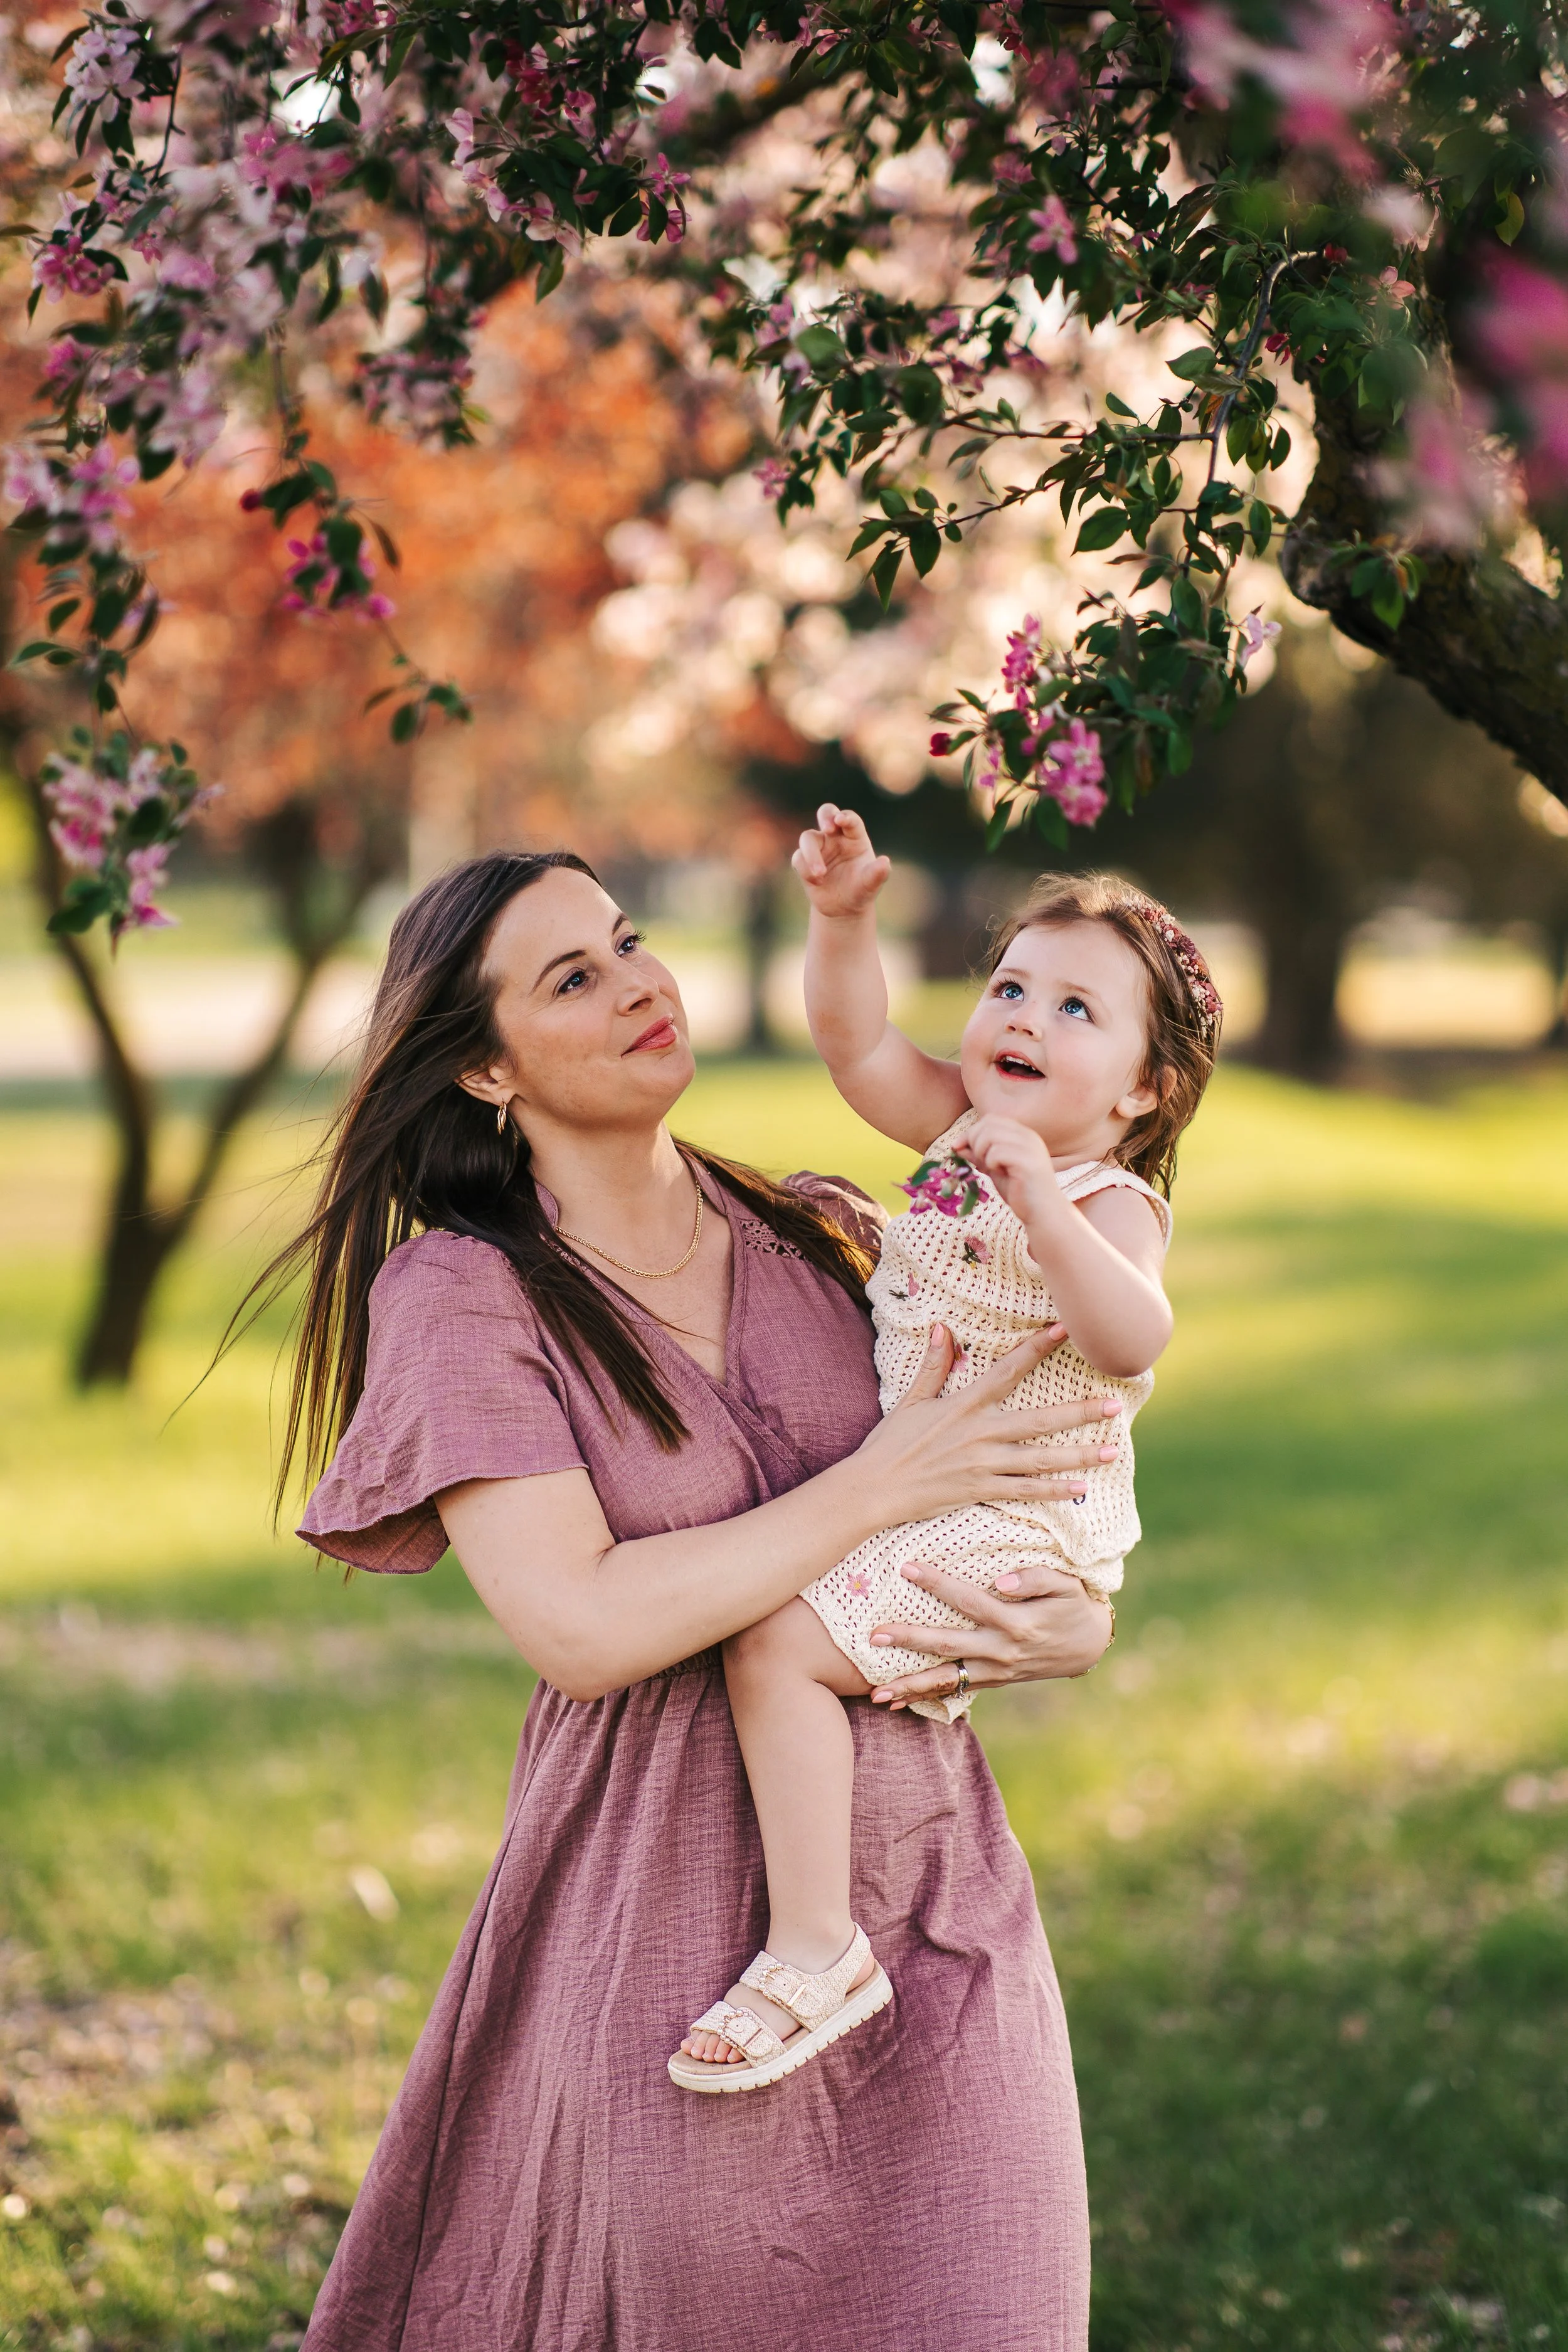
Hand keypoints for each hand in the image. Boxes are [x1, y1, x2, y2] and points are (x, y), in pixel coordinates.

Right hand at [791, 804, 889, 919]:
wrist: (844, 908)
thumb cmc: (861, 890)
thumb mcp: (871, 884)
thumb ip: (878, 873)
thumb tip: (884, 863)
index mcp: (855, 837)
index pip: (850, 819)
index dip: (846, 817)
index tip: (841, 821)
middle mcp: (835, 837)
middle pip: (826, 813)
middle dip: (825, 816)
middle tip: (827, 829)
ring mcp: (818, 848)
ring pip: (807, 838)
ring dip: (811, 854)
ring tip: (820, 873)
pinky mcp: (804, 861)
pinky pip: (799, 858)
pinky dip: (805, 870)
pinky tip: (817, 882)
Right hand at [851, 1321, 1121, 1530]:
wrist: (873, 1488)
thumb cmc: (890, 1445)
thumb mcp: (911, 1401)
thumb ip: (932, 1366)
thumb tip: (942, 1328)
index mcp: (964, 1405)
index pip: (1008, 1370)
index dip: (1037, 1348)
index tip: (1066, 1330)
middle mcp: (980, 1433)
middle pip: (1039, 1420)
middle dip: (1080, 1412)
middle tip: (1115, 1404)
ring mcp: (983, 1464)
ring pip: (1040, 1459)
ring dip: (1079, 1456)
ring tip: (1111, 1451)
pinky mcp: (980, 1490)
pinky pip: (1025, 1491)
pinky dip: (1054, 1491)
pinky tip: (1080, 1490)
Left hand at [865, 1558, 1114, 1708]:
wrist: (1088, 1645)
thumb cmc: (1072, 1604)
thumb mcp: (1065, 1584)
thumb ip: (1035, 1578)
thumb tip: (1000, 1581)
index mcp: (1017, 1623)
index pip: (970, 1601)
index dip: (938, 1585)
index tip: (906, 1568)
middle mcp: (1002, 1652)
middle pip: (949, 1645)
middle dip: (910, 1640)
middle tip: (875, 1636)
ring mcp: (997, 1671)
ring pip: (947, 1680)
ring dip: (911, 1686)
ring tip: (875, 1693)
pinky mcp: (993, 1682)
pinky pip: (955, 1691)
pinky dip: (925, 1698)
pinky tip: (895, 1703)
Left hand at [964, 1114, 1058, 1230]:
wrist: (1043, 1213)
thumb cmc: (1020, 1192)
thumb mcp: (994, 1170)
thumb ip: (979, 1155)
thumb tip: (957, 1146)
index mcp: (1022, 1134)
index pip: (990, 1119)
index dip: (971, 1131)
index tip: (958, 1147)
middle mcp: (1028, 1136)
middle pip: (988, 1123)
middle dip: (973, 1141)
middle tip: (978, 1161)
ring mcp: (1029, 1147)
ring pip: (990, 1135)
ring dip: (982, 1152)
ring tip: (992, 1168)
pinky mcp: (1027, 1161)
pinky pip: (997, 1152)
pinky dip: (991, 1163)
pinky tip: (1002, 1173)